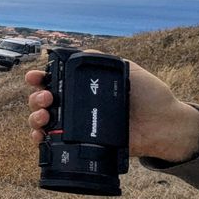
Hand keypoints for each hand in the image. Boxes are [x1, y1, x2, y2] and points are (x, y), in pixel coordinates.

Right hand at [25, 58, 198, 162]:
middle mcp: (75, 105)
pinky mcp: (79, 144)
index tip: (35, 77)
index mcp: (83, 87)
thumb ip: (103, 61)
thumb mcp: (127, 70)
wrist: (164, 126)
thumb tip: (78, 54)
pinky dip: (40, 140)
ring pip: (42, 120)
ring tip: (43, 116)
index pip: (53, 80)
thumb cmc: (149, 96)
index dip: (39, 78)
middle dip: (36, 98)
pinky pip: (52, 143)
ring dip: (34, 117)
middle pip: (42, 100)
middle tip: (46, 98)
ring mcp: (75, 126)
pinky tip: (40, 136)